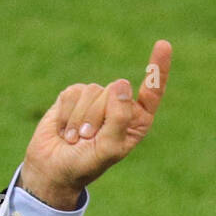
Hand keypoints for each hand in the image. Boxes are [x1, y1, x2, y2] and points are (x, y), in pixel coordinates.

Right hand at [19, 40, 171, 209]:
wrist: (53, 170)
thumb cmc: (85, 164)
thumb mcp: (108, 148)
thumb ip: (119, 118)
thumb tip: (122, 84)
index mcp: (135, 122)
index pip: (151, 93)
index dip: (157, 70)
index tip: (163, 45)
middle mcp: (119, 108)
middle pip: (114, 92)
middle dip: (97, 117)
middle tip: (87, 140)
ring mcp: (96, 100)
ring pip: (92, 91)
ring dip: (80, 119)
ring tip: (75, 138)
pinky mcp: (74, 96)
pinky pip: (73, 93)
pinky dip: (65, 115)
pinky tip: (64, 130)